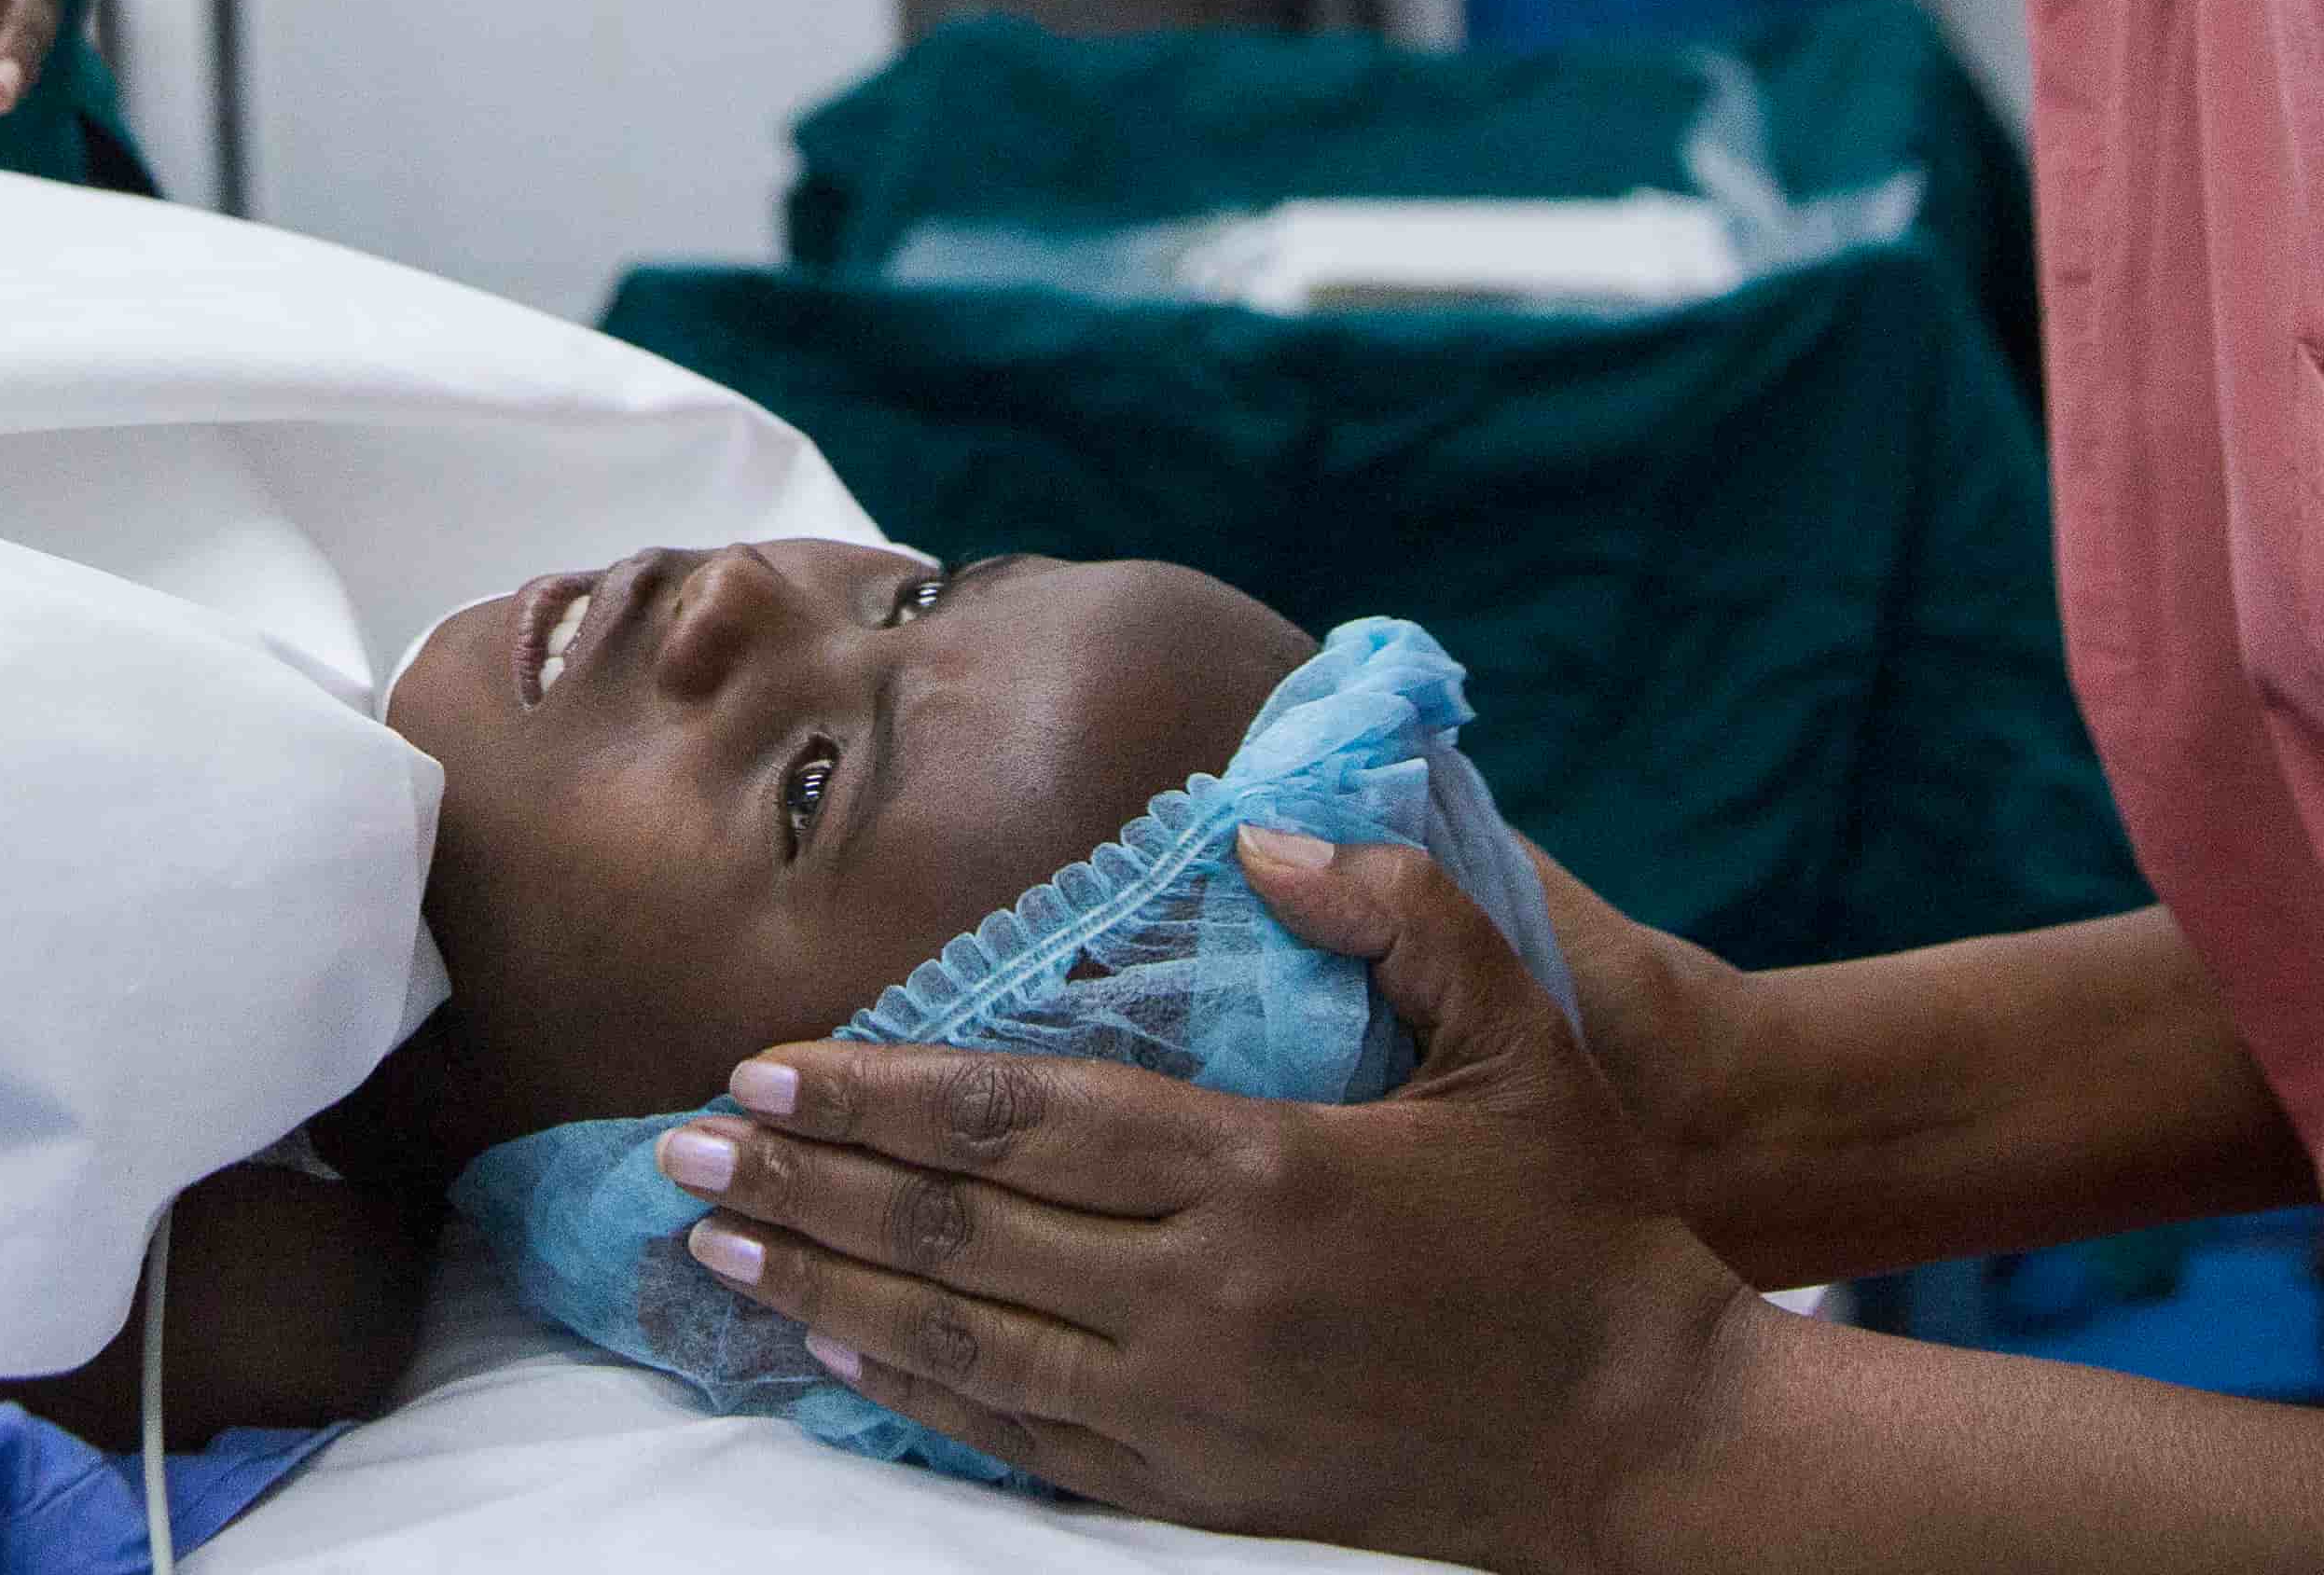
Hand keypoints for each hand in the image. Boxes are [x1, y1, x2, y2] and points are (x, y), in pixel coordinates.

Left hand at [661, 829, 1757, 1564]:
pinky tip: (835, 1355)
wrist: (1646, 1437)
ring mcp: (1189, 1403)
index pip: (1013, 1119)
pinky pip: (1019, 1437)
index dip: (873, 1092)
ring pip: (956, 1339)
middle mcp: (1198, 1293)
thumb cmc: (1580, 1227)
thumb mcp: (1515, 1042)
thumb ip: (1398, 916)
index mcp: (1257, 1172)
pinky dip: (911, 1393)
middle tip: (677, 1145)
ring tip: (714, 1242)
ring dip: (820, 1285)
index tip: (761, 1065)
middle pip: (953, 1225)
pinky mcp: (1198, 1486)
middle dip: (801, 1181)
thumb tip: (1262, 837)